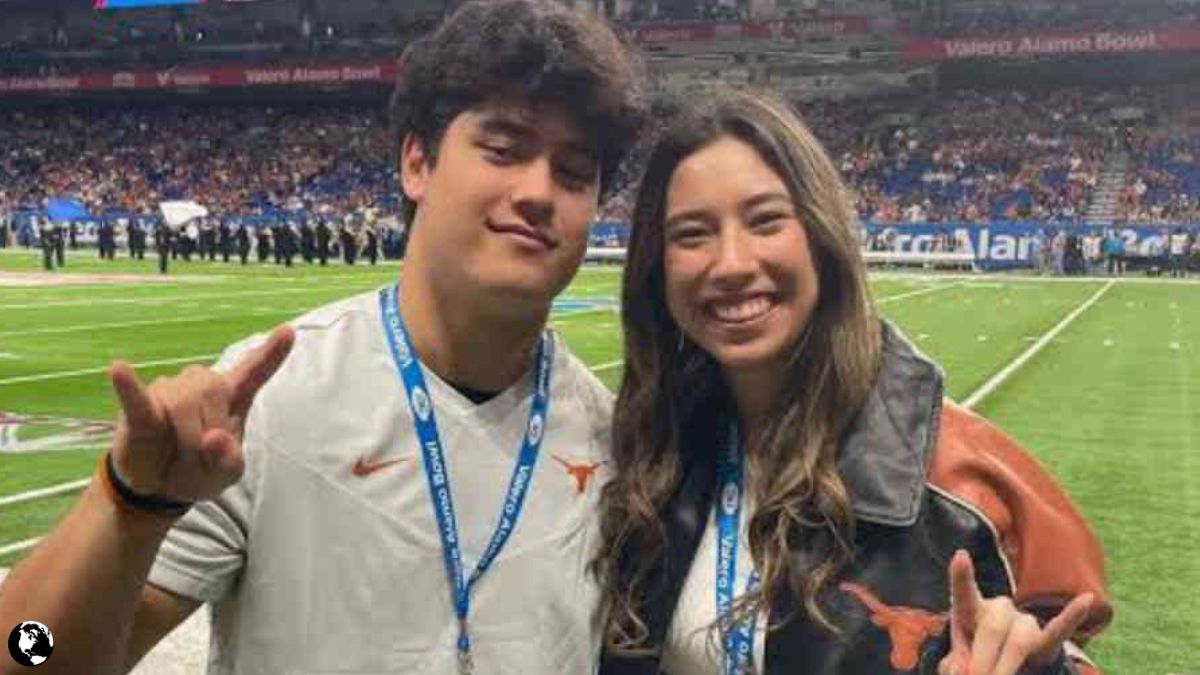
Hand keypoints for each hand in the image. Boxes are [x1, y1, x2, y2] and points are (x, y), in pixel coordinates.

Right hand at [107, 325, 294, 501]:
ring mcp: (169, 392)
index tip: (289, 332)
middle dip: (206, 441)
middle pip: (213, 402)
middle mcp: (201, 385)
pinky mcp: (140, 408)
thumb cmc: (197, 470)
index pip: (254, 371)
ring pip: (183, 410)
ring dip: (182, 445)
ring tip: (176, 457)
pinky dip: (128, 386)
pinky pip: (135, 397)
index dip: (272, 353)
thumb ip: (228, 459)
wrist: (157, 487)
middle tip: (195, 459)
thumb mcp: (225, 474)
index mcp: (231, 397)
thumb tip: (214, 438)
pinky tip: (119, 370)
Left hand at [938, 550, 1093, 674]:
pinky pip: (1060, 628)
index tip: (961, 556)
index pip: (964, 592)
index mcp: (970, 609)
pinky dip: (1072, 615)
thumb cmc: (974, 655)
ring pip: (1019, 641)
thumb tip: (963, 671)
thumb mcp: (960, 658)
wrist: (1001, 664)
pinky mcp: (1046, 640)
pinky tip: (1086, 599)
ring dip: (1005, 667)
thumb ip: (958, 662)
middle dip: (982, 659)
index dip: (961, 575)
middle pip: (993, 627)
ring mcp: (1023, 622)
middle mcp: (998, 609)